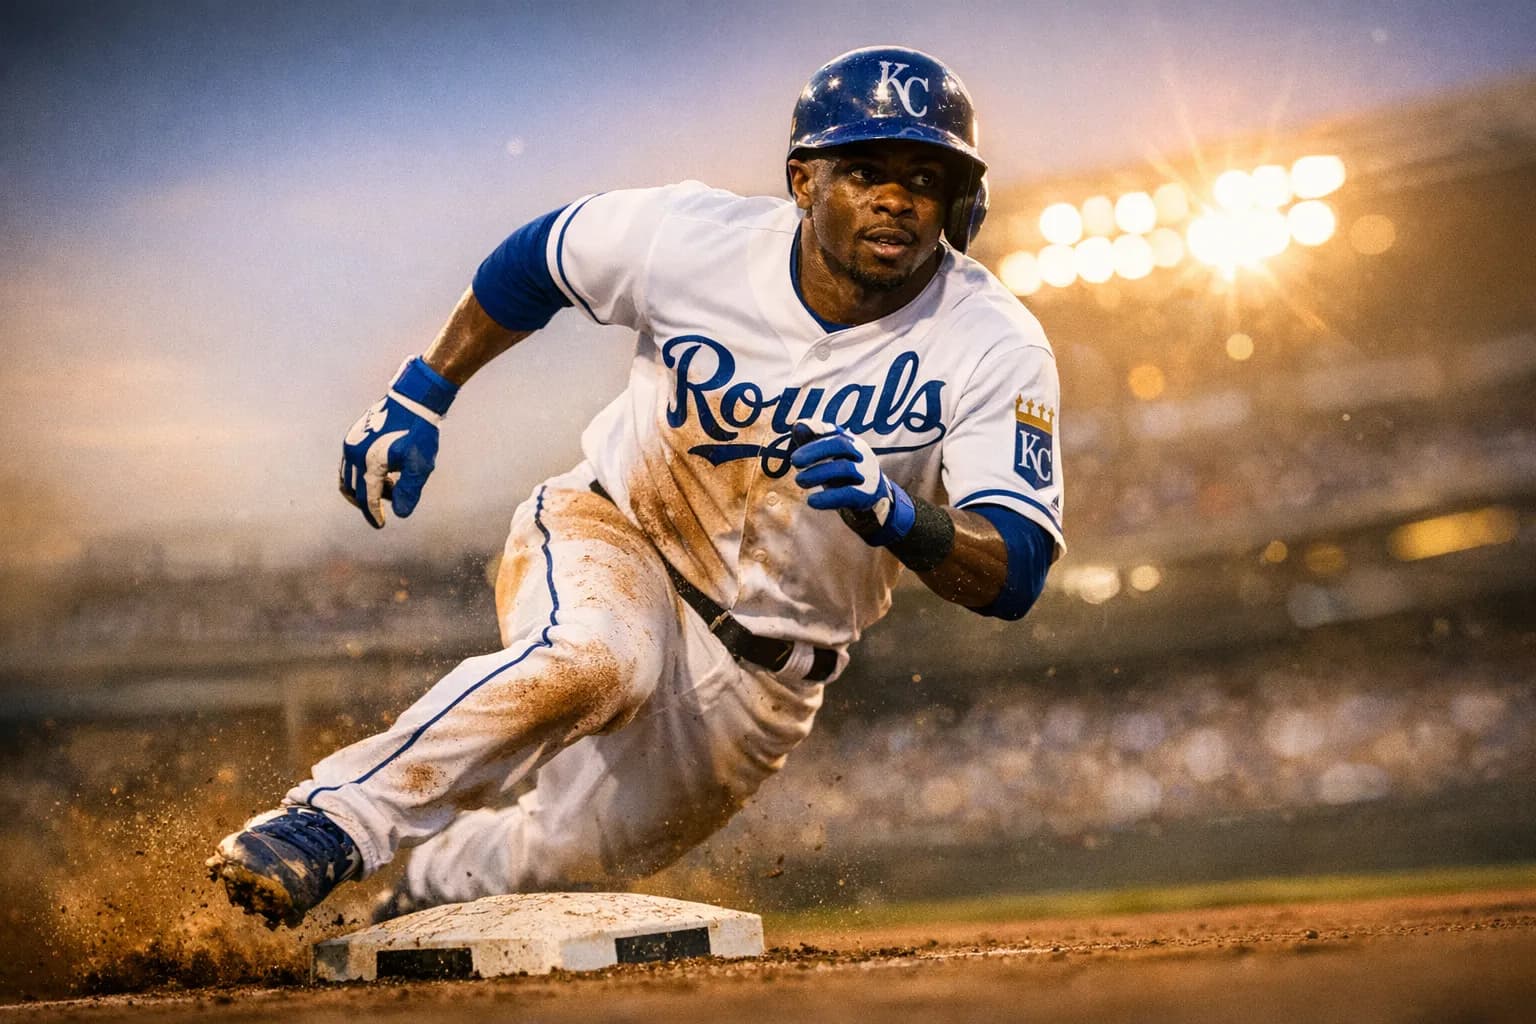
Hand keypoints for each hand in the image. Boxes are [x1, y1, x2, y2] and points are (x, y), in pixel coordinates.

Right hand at [339, 357, 457, 528]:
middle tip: (384, 508)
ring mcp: (351, 443)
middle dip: (367, 502)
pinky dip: (362, 474)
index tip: (381, 525)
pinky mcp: (353, 434)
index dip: (374, 514)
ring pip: (348, 476)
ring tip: (390, 487)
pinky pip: (350, 463)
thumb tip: (400, 514)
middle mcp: (353, 454)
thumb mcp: (419, 465)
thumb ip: (409, 491)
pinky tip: (386, 471)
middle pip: (352, 490)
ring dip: (365, 488)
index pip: (367, 498)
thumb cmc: (419, 432)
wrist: (412, 399)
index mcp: (368, 464)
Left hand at [789, 419, 915, 546]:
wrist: (876, 501)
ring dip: (818, 474)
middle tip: (795, 460)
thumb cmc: (845, 476)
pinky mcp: (866, 495)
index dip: (817, 427)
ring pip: (844, 468)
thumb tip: (798, 425)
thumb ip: (813, 442)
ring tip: (799, 481)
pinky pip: (848, 494)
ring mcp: (865, 474)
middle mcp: (859, 454)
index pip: (833, 430)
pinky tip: (811, 501)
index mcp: (850, 442)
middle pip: (840, 444)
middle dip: (815, 450)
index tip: (798, 428)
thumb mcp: (829, 458)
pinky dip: (828, 498)